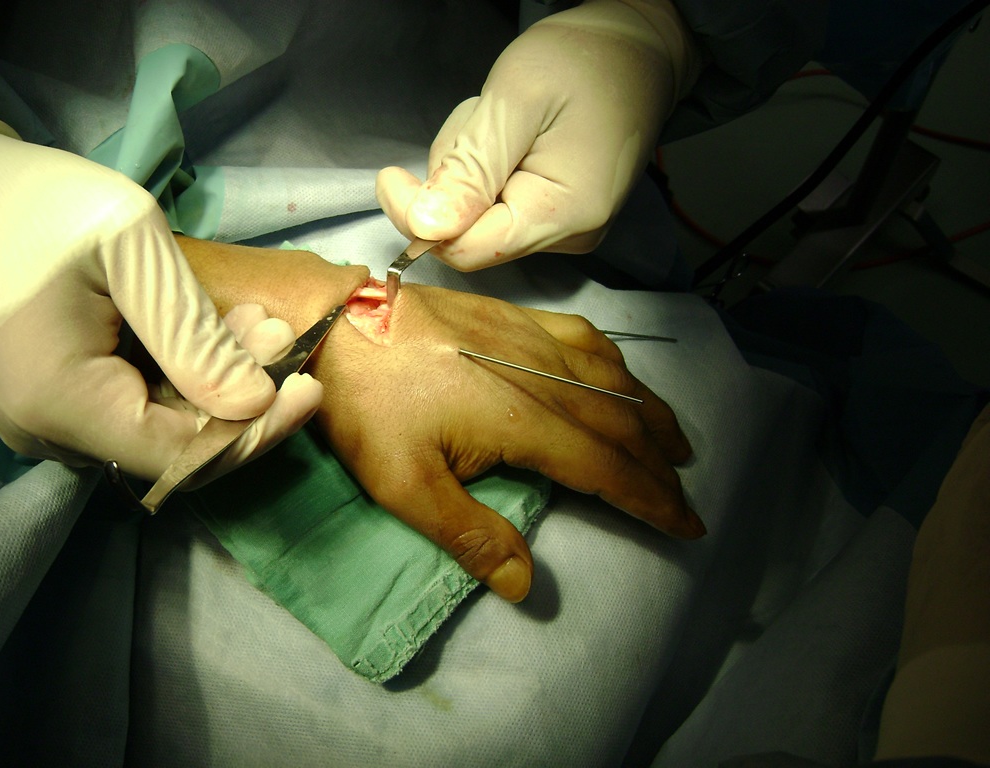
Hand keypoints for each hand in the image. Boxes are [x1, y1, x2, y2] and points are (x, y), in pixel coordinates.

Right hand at [0, 117, 321, 481]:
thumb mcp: (127, 247)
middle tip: (282, 332)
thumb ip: (192, 333)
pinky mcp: (55, 396)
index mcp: (61, 403)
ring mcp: (47, 417)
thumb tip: (254, 403)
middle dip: (243, 396)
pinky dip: (185, 372)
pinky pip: (133, 404)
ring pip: (159, 425)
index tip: (309, 387)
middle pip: (175, 446)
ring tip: (259, 321)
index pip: (183, 456)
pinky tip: (218, 325)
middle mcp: (48, 430)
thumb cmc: (36, 201)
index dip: (255, 431)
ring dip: (219, 378)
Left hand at [183, 239, 700, 600]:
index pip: (609, 468)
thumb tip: (526, 585)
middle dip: (660, 465)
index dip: (652, 500)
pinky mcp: (516, 315)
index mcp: (525, 420)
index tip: (687, 524)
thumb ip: (470, 535)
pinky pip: (586, 338)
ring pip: (614, 377)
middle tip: (686, 495)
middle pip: (622, 424)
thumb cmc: (366, 407)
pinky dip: (618, 364)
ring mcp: (533, 337)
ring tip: (675, 442)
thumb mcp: (404, 485)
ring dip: (651, 413)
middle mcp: (545, 375)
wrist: (336, 321)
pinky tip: (620, 373)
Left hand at [376, 0, 700, 269]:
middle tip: (481, 121)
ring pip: (479, 219)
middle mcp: (568, 236)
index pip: (467, 250)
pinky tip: (513, 138)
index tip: (392, 176)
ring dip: (471, 170)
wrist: (634, 51)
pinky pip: (497, 208)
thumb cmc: (583, 61)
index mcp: (563, 215)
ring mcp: (565, 229)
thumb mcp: (515, 101)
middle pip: (471, 233)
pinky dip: (488, 172)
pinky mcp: (557, 216)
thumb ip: (469, 168)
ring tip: (505, 121)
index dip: (420, 220)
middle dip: (455, 179)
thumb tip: (424, 228)